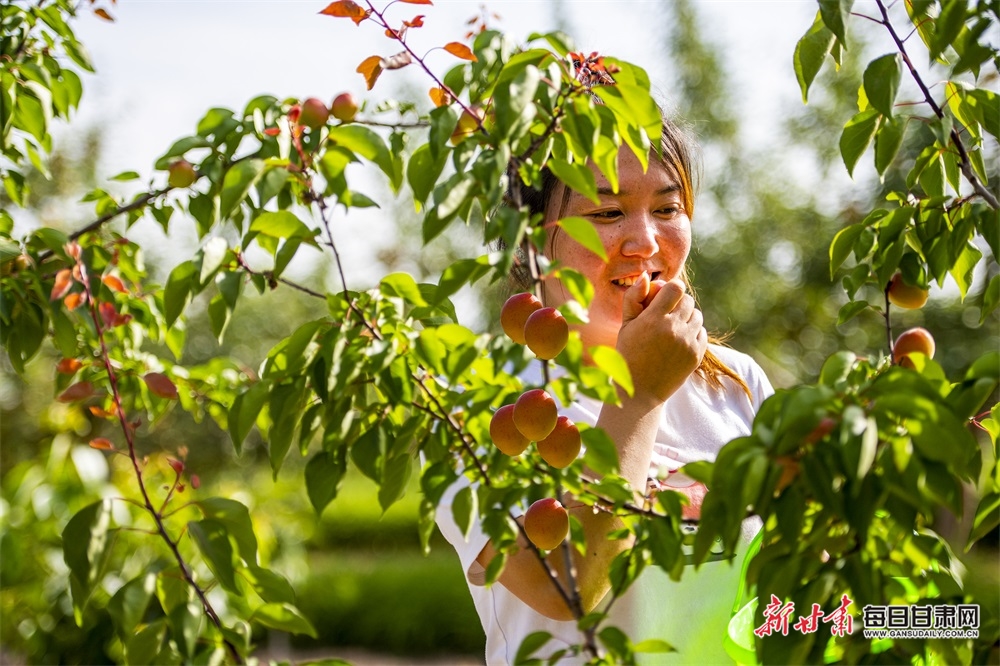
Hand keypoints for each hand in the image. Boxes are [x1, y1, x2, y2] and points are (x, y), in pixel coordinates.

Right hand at [617, 272, 706, 406]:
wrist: (640, 390)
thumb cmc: (628, 354)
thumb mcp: (626, 325)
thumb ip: (634, 298)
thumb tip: (645, 276)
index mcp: (653, 319)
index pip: (676, 288)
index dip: (671, 289)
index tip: (665, 296)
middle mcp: (673, 329)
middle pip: (688, 300)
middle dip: (678, 303)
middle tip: (667, 314)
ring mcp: (687, 343)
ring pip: (697, 316)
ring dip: (687, 318)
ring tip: (673, 328)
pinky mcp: (696, 355)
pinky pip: (702, 333)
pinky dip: (693, 333)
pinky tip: (679, 341)